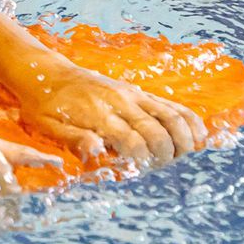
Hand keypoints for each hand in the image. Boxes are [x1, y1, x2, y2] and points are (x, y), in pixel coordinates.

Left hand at [21, 67, 204, 166]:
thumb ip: (75, 140)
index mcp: (98, 114)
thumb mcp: (48, 127)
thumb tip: (98, 153)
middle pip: (158, 130)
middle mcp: (121, 102)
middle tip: (158, 168)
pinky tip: (198, 137)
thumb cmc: (44, 104)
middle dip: (165, 155)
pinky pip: (171, 105)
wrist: (45, 71)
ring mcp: (133, 95)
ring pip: (171, 115)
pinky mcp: (139, 92)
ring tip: (184, 156)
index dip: (142, 162)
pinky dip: (189, 121)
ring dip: (184, 139)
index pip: (133, 142)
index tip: (138, 172)